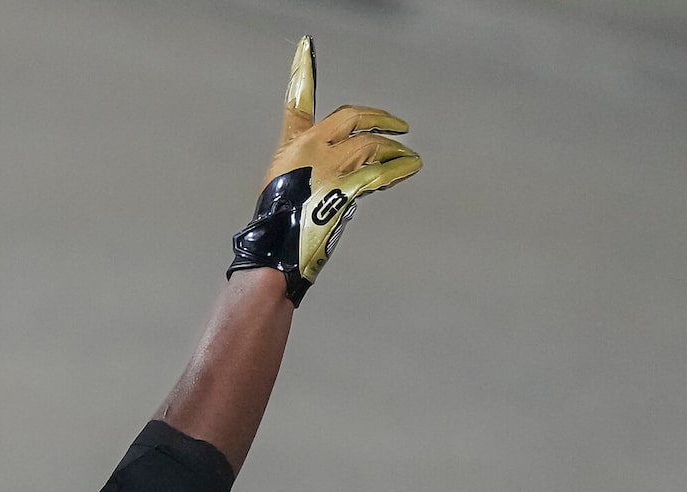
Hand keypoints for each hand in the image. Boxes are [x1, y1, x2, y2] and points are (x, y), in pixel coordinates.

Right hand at [229, 38, 420, 301]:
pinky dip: (399, 168)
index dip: (301, 72)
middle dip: (380, 118)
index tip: (305, 46)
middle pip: (353, 117)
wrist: (276, 250)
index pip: (297, 101)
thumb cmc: (279, 228)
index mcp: (293, 147)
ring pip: (372, 144)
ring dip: (394, 149)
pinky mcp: (346, 184)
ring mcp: (330, 165)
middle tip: (399, 125)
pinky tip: (409, 166)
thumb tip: (337, 175)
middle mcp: (311, 148)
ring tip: (408, 156)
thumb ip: (310, 170)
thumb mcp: (285, 190)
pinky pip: (381, 170)